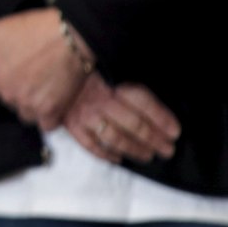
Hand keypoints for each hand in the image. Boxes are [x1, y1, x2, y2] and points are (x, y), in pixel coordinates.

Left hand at [0, 7, 90, 130]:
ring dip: (32, 106)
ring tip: (42, 86)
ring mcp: (33, 105)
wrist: (72, 37)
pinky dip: (50, 116)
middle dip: (15, 96)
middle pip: (9, 106)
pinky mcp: (54, 111)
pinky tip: (54, 99)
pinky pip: (47, 124)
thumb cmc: (33, 30)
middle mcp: (11, 95)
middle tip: (27, 77)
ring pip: (28, 115)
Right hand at [64, 74, 179, 166]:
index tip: (175, 131)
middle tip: (167, 150)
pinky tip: (118, 158)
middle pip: (132, 123)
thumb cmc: (88, 71)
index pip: (142, 101)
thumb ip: (130, 84)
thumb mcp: (110, 69)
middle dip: (153, 139)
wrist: (52, 72)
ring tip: (148, 155)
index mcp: (111, 83)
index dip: (161, 118)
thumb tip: (158, 103)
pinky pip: (91, 145)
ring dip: (135, 149)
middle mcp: (98, 100)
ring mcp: (84, 115)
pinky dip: (106, 154)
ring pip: (115, 138)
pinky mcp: (72, 126)